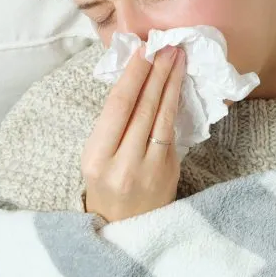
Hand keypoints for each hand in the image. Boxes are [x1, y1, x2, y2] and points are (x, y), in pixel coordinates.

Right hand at [82, 46, 185, 222]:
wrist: (125, 230)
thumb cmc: (107, 187)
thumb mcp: (97, 158)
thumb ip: (113, 126)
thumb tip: (134, 80)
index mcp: (96, 157)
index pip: (117, 106)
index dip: (132, 76)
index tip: (143, 51)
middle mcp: (121, 163)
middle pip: (142, 107)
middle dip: (156, 72)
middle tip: (167, 46)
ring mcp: (148, 169)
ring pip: (161, 116)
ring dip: (170, 83)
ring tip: (178, 59)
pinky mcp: (168, 172)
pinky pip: (172, 131)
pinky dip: (175, 105)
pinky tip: (179, 87)